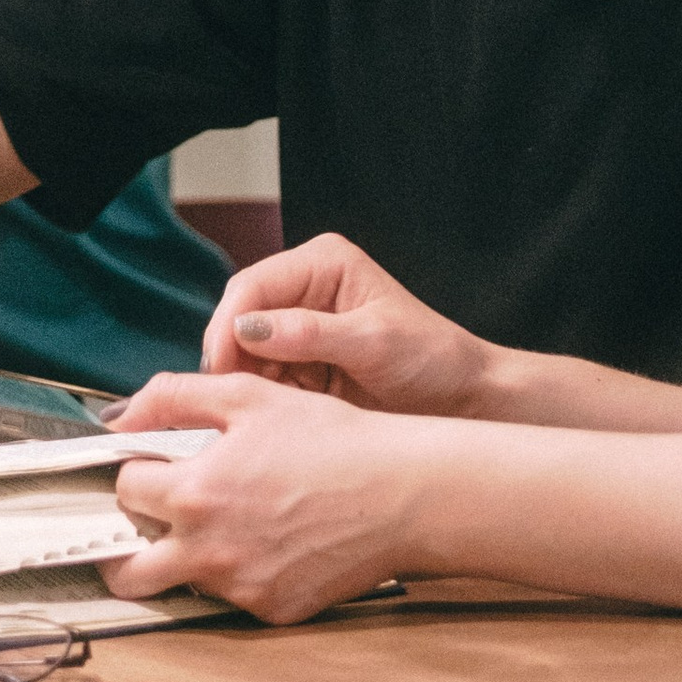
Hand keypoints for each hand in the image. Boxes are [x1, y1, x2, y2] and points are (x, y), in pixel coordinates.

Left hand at [103, 370, 428, 620]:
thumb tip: (120, 415)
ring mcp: (241, 589)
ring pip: (184, 584)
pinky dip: (242, 574)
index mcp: (194, 493)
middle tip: (149, 525)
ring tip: (233, 522)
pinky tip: (276, 541)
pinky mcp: (274, 611)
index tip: (156, 468)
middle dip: (125, 548)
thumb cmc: (335, 440)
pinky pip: (236, 598)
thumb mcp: (252, 397)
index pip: (124, 492)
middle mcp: (208, 551)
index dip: (137, 473)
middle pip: (126, 572)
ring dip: (190, 558)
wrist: (404, 494)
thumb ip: (175, 398)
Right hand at [201, 230, 492, 414]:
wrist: (461, 399)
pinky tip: (272, 416)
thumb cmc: (432, 360)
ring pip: (243, 352)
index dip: (229, 324)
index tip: (221, 367)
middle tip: (231, 397)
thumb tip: (248, 329)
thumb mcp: (374, 343)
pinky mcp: (299, 363)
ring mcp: (299, 328)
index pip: (254, 285)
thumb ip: (310, 334)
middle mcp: (305, 288)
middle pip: (240, 317)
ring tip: (256, 412)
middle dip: (231, 356)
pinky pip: (261, 378)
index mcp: (324, 264)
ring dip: (244, 381)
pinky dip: (261, 397)